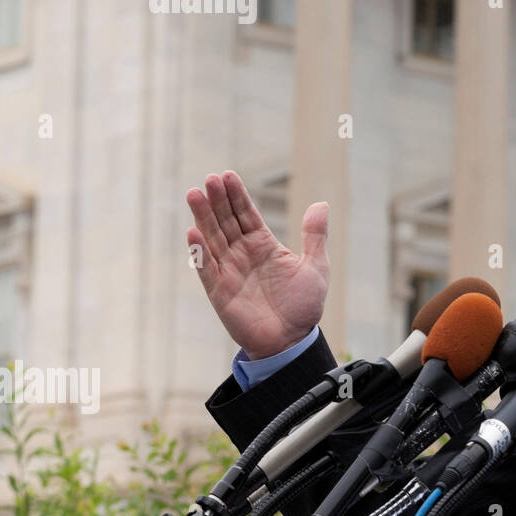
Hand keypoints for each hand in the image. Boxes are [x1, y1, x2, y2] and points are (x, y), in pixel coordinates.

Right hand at [185, 171, 329, 359]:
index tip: (227, 175)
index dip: (236, 195)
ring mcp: (229, 272)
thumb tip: (321, 204)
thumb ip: (315, 236)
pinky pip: (207, 270)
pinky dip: (199, 253)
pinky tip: (193, 233)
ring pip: (212, 239)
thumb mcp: (316, 267)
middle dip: (218, 200)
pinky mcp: (220, 292)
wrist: (292, 341)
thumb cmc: (304, 305)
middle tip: (210, 179)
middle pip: (226, 221)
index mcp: (264, 246)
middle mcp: (243, 255)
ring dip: (203, 217)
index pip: (246, 214)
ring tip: (195, 194)